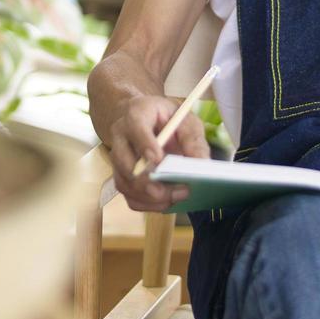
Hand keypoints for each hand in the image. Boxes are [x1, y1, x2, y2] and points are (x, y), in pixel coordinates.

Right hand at [107, 95, 209, 211]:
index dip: (144, 144)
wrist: (151, 122)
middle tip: (179, 189)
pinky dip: (148, 204)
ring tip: (177, 197)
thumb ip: (194, 140)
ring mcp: (118, 158)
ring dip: (151, 197)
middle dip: (150, 181)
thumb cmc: (169, 119)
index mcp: (137, 114)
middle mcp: (121, 136)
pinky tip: (166, 202)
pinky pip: (129, 196)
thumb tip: (202, 164)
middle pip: (125, 162)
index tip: (158, 160)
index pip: (135, 127)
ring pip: (125, 183)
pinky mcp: (122, 176)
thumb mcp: (187, 121)